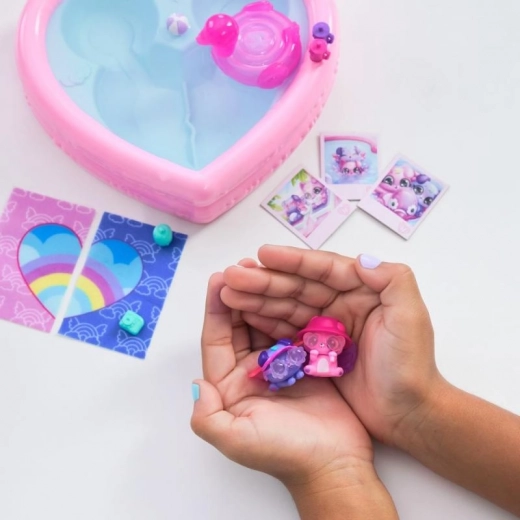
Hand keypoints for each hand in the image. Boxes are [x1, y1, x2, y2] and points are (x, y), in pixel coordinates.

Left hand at [190, 272, 374, 487]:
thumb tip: (197, 384)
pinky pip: (292, 327)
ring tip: (262, 269)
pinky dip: (288, 308)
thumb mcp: (236, 439)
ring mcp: (279, 363)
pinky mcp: (304, 359)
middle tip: (241, 266)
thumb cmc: (285, 453)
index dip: (216, 310)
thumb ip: (208, 416)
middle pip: (239, 325)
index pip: (217, 340)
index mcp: (230, 385)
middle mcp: (251, 371)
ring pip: (264, 322)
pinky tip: (289, 287)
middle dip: (238, 295)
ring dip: (262, 297)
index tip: (219, 280)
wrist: (334, 463)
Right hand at [220, 246, 442, 447]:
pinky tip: (244, 314)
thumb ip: (393, 281)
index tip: (264, 255)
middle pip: (298, 286)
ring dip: (259, 297)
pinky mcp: (315, 349)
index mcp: (363, 290)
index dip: (292, 261)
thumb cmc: (410, 367)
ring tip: (229, 292)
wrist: (408, 414)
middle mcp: (342, 303)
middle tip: (234, 275)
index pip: (323, 269)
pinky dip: (265, 320)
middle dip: (265, 279)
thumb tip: (361, 258)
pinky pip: (286, 328)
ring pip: (288, 305)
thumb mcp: (411, 318)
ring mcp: (326, 326)